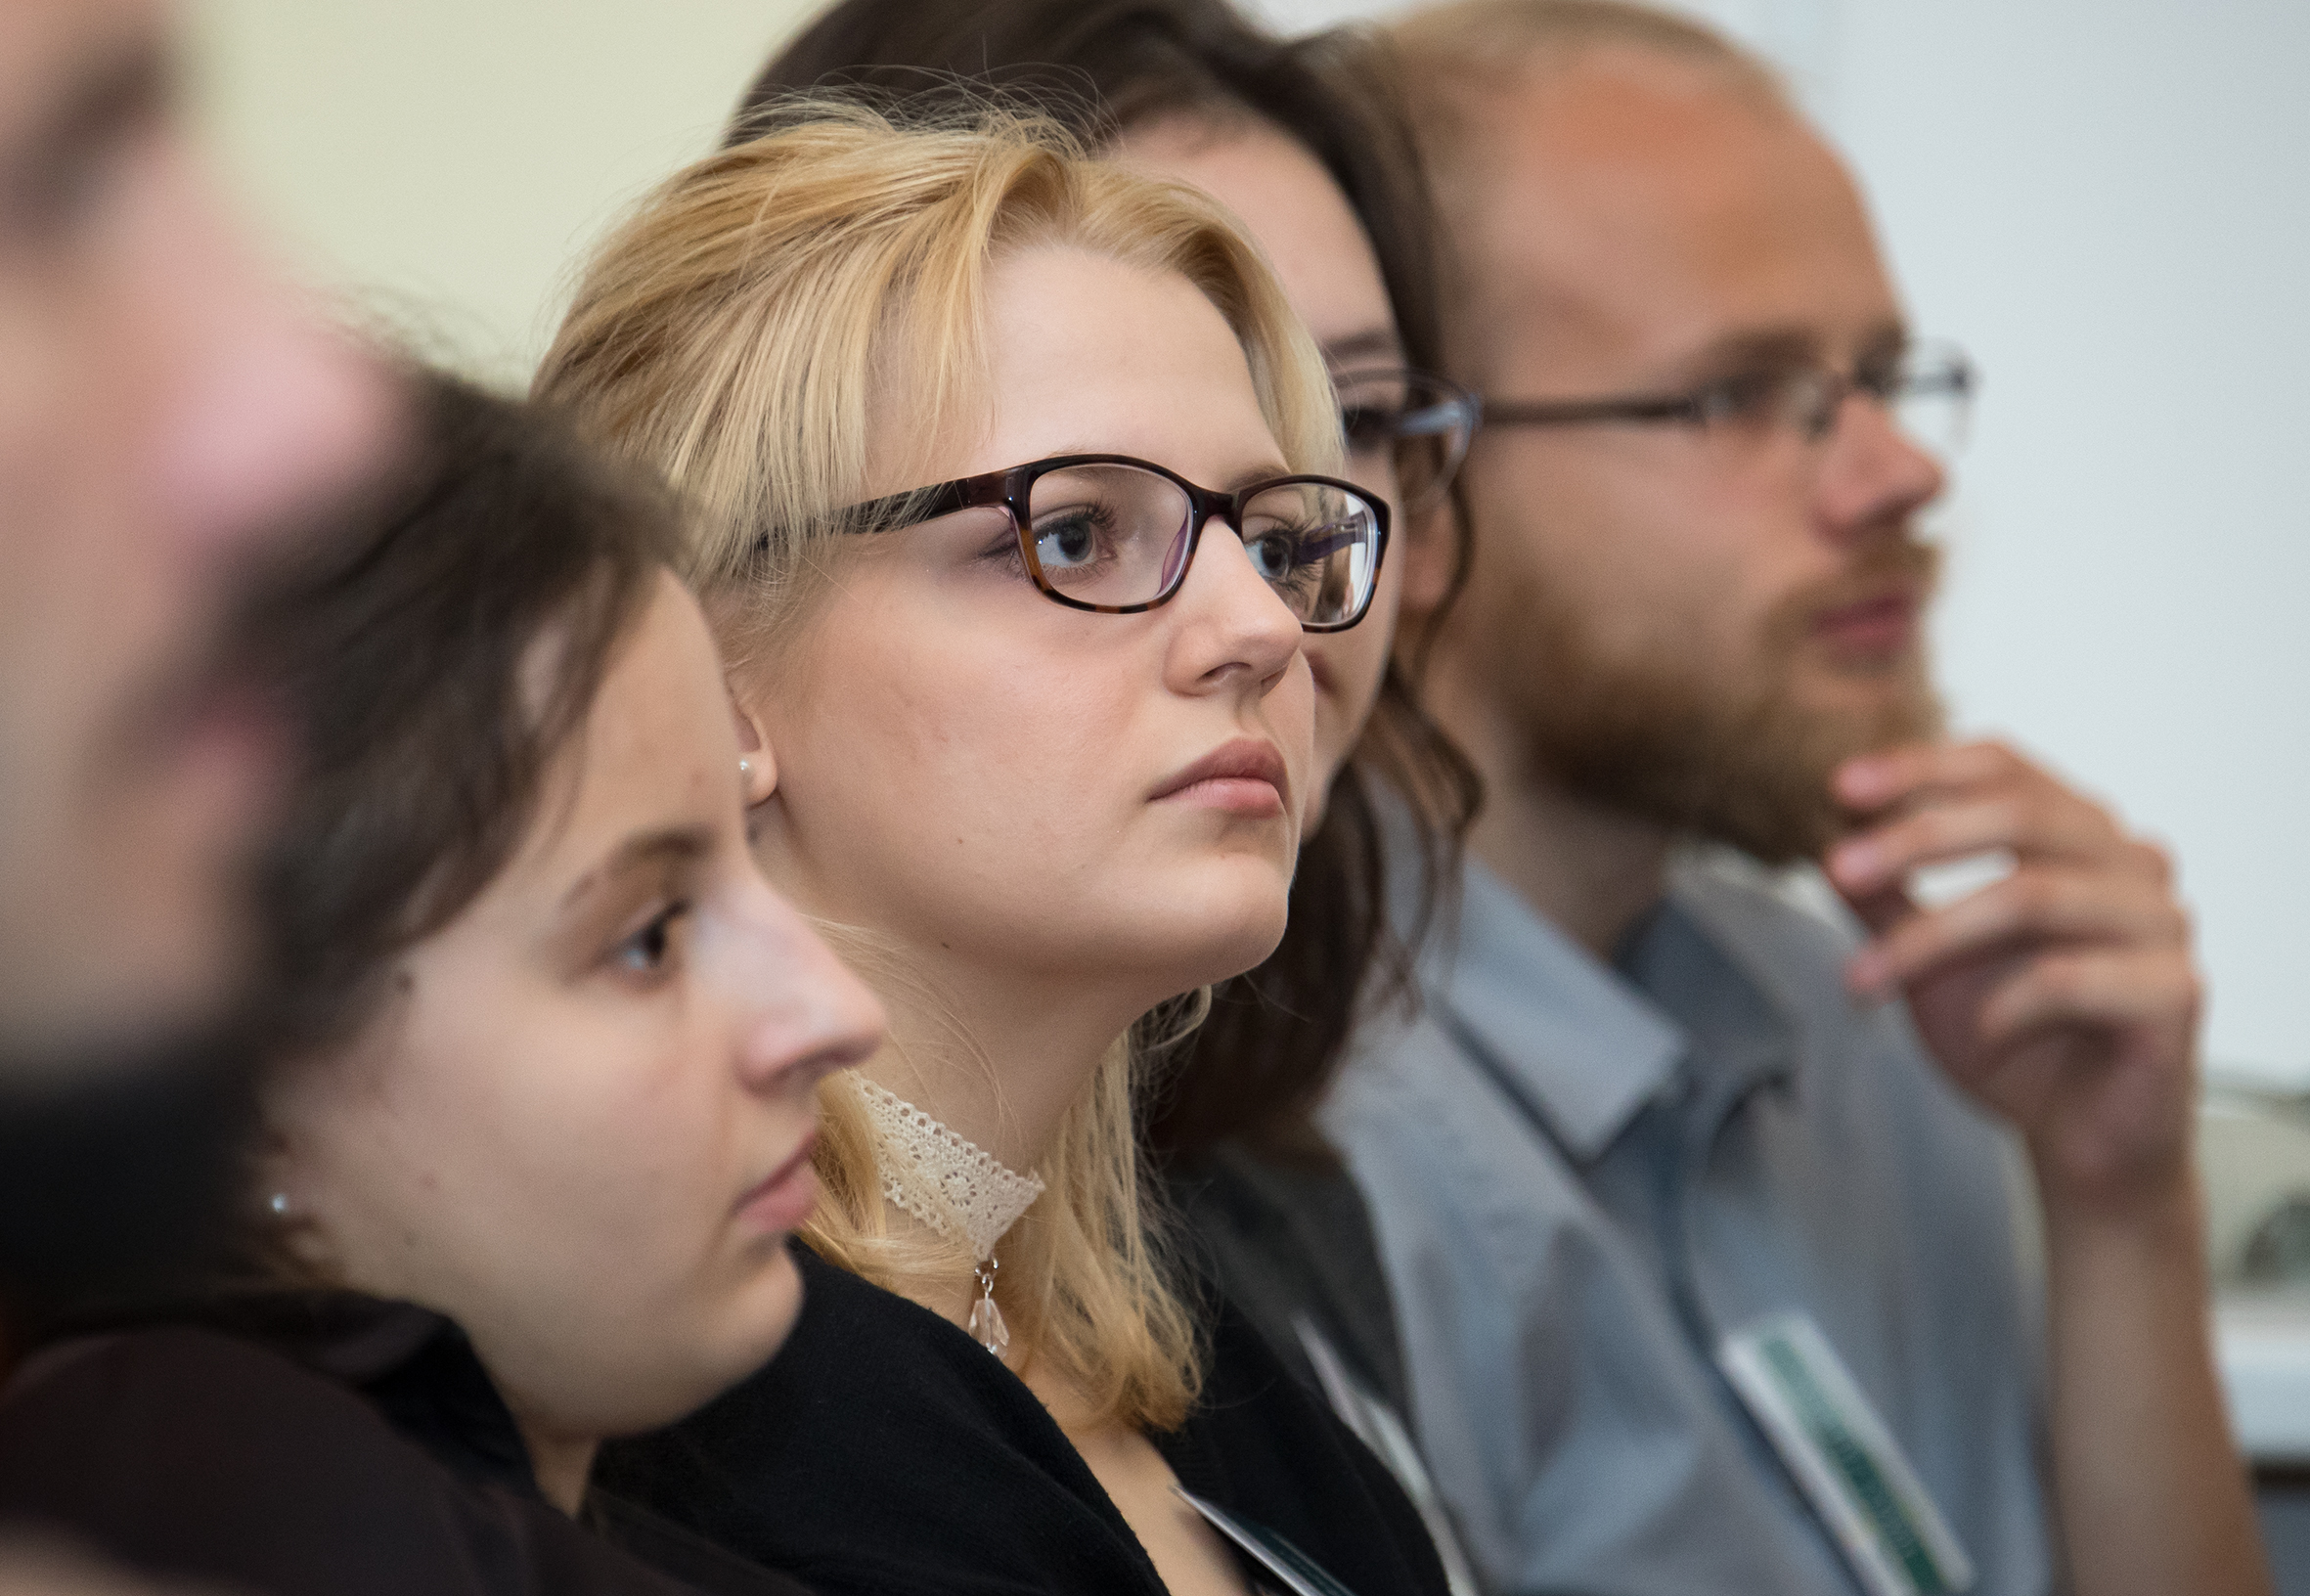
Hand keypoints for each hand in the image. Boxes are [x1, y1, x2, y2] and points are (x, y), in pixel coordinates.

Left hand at [1824, 740, 2199, 1216]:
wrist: (2072, 1138)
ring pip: (2036, 895)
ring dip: (1933, 935)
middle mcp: (2132, 863)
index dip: (1923, 767)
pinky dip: (2005, 1003)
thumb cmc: (2007, 1035)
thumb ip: (1886, 901)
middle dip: (1916, 839)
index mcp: (2078, 834)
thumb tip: (1828, 845)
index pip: (2006, 766)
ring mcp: (2162, 924)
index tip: (1841, 789)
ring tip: (1864, 978)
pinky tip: (1979, 1031)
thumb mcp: (1925, 961)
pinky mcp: (2175, 993)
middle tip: (1837, 870)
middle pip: (2023, 815)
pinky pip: (2073, 976)